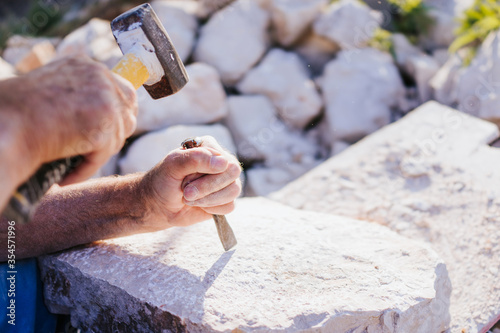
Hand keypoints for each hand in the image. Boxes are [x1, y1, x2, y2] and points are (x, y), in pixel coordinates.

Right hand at [0, 55, 137, 185]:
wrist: (1, 126)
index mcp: (87, 66)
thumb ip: (78, 96)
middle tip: (89, 150)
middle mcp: (100, 77)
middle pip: (127, 112)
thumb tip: (102, 115)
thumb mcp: (52, 92)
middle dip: (113, 134)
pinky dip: (85, 169)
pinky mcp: (104, 125)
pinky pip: (104, 155)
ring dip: (96, 153)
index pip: (122, 92)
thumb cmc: (16, 115)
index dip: (117, 115)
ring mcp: (105, 99)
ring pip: (118, 136)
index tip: (107, 132)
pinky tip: (64, 176)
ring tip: (69, 161)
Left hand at [140, 136, 241, 228]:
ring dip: (207, 200)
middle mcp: (221, 162)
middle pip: (233, 174)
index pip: (225, 160)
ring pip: (233, 191)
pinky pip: (230, 206)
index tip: (184, 179)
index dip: (206, 174)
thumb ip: (196, 159)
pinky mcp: (224, 199)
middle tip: (186, 193)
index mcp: (209, 147)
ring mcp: (225, 181)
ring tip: (189, 198)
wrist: (158, 205)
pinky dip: (211, 209)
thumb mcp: (172, 165)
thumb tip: (223, 163)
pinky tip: (199, 205)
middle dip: (207, 188)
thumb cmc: (164, 180)